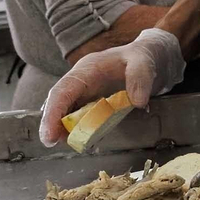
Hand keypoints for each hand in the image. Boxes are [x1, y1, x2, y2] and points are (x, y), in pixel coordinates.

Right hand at [38, 27, 186, 145]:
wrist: (150, 57)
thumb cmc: (142, 57)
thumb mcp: (144, 62)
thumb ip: (140, 78)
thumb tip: (138, 102)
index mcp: (87, 69)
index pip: (63, 90)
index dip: (53, 112)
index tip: (50, 133)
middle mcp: (81, 80)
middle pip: (58, 102)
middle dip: (51, 122)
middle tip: (50, 142)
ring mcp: (85, 91)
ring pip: (65, 110)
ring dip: (61, 127)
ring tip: (61, 142)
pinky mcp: (92, 101)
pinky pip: (78, 115)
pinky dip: (75, 128)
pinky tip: (77, 138)